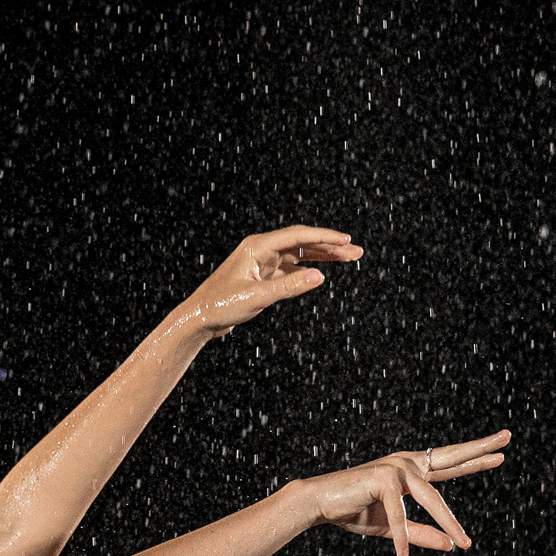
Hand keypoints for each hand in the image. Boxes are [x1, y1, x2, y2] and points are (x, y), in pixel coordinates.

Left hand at [180, 226, 363, 337]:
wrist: (199, 319)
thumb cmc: (221, 305)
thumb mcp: (257, 297)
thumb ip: (290, 287)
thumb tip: (320, 277)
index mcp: (257, 247)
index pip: (298, 236)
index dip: (325, 237)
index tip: (346, 240)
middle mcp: (261, 250)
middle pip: (302, 243)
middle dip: (330, 246)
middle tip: (356, 251)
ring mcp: (262, 263)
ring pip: (299, 256)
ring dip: (322, 257)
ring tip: (348, 258)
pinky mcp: (262, 277)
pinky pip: (290, 269)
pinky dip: (306, 270)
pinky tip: (321, 273)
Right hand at [298, 432, 511, 555]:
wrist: (318, 504)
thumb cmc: (355, 512)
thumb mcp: (395, 529)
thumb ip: (424, 534)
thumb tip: (453, 546)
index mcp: (411, 470)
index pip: (449, 465)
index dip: (475, 461)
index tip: (501, 454)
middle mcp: (407, 463)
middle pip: (450, 457)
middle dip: (479, 449)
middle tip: (507, 437)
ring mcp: (395, 466)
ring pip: (432, 497)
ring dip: (449, 523)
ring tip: (465, 543)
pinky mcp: (382, 477)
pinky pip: (399, 512)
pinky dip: (403, 535)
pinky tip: (403, 555)